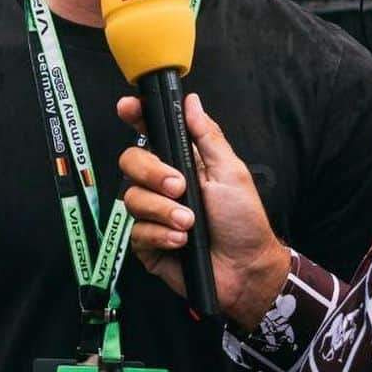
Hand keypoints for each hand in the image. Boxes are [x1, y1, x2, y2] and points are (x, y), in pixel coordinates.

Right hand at [118, 92, 290, 329]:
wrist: (245, 270)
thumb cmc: (243, 220)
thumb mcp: (231, 172)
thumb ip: (207, 136)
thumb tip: (191, 101)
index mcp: (182, 162)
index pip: (151, 133)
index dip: (135, 117)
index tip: (127, 107)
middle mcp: (162, 185)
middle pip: (130, 162)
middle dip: (152, 173)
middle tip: (179, 187)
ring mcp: (152, 214)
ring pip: (132, 199)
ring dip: (163, 211)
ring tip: (189, 223)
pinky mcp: (147, 243)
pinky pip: (136, 231)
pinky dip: (161, 235)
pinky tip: (181, 242)